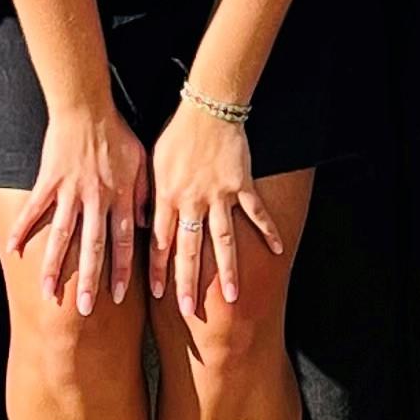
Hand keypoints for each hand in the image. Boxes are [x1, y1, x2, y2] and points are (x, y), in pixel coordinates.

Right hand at [11, 101, 146, 316]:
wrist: (87, 106)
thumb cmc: (117, 133)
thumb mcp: (143, 162)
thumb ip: (145, 195)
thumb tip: (147, 226)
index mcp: (120, 196)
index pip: (123, 241)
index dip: (121, 270)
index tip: (117, 297)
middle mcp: (96, 199)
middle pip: (93, 246)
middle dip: (89, 280)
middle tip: (85, 310)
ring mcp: (71, 191)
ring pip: (62, 236)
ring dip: (55, 266)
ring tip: (48, 293)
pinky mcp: (49, 180)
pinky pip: (34, 209)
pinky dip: (22, 229)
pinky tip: (12, 251)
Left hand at [150, 95, 284, 319]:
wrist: (207, 108)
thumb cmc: (177, 135)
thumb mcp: (152, 164)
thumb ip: (149, 196)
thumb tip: (143, 223)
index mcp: (167, 196)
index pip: (160, 242)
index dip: (159, 269)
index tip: (158, 294)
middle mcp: (192, 201)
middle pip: (189, 249)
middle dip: (188, 282)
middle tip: (189, 311)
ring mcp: (219, 195)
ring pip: (223, 240)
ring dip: (227, 271)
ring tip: (233, 298)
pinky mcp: (241, 185)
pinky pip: (255, 212)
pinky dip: (267, 231)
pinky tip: (277, 251)